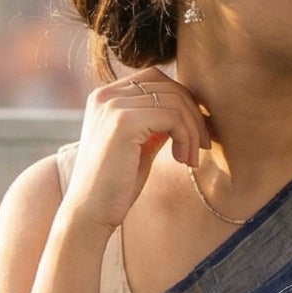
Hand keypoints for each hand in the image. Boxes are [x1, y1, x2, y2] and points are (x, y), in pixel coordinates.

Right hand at [64, 72, 213, 235]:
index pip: (156, 79)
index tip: (194, 133)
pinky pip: (173, 117)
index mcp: (105, 97)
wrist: (90, 213)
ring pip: (175, 102)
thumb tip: (187, 110)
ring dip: (193, 131)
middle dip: (194, 116)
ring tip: (191, 159)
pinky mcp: (124, 121)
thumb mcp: (139, 145)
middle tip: (201, 147)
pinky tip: (183, 160)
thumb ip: (156, 123)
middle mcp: (106, 95)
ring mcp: (113, 106)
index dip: (182, 101)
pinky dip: (186, 138)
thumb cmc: (115, 185)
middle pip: (169, 87)